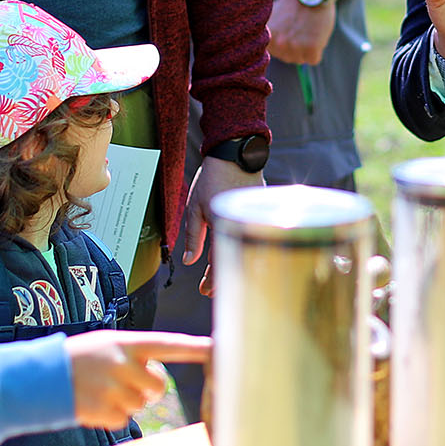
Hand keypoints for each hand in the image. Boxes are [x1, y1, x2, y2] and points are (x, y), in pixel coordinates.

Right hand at [65, 331, 210, 428]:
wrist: (39, 377)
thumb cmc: (77, 359)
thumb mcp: (106, 345)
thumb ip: (134, 356)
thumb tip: (156, 380)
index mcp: (126, 343)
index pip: (169, 344)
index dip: (194, 347)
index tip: (217, 348)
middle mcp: (123, 363)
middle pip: (157, 387)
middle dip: (145, 389)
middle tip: (120, 382)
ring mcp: (113, 388)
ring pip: (139, 405)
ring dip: (124, 403)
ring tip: (100, 390)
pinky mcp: (103, 411)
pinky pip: (122, 420)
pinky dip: (110, 417)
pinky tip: (93, 404)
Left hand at [184, 154, 260, 293]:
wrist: (235, 153)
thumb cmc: (213, 177)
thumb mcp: (194, 207)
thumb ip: (192, 236)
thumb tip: (188, 261)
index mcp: (223, 226)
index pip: (218, 261)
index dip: (212, 280)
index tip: (204, 292)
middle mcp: (240, 226)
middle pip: (232, 259)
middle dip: (221, 277)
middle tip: (211, 292)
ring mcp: (251, 218)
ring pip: (241, 248)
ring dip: (230, 262)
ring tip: (220, 275)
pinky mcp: (256, 211)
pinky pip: (247, 235)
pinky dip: (239, 246)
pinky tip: (232, 250)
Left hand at [267, 0, 334, 65]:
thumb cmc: (293, 2)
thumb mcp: (273, 17)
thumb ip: (272, 34)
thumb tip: (273, 50)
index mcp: (267, 37)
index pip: (275, 54)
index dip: (283, 43)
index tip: (289, 32)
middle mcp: (279, 44)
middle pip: (288, 58)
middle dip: (294, 48)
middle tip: (301, 30)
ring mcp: (295, 47)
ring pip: (301, 60)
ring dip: (306, 50)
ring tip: (308, 31)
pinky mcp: (311, 48)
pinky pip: (313, 60)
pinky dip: (317, 50)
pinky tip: (315, 35)